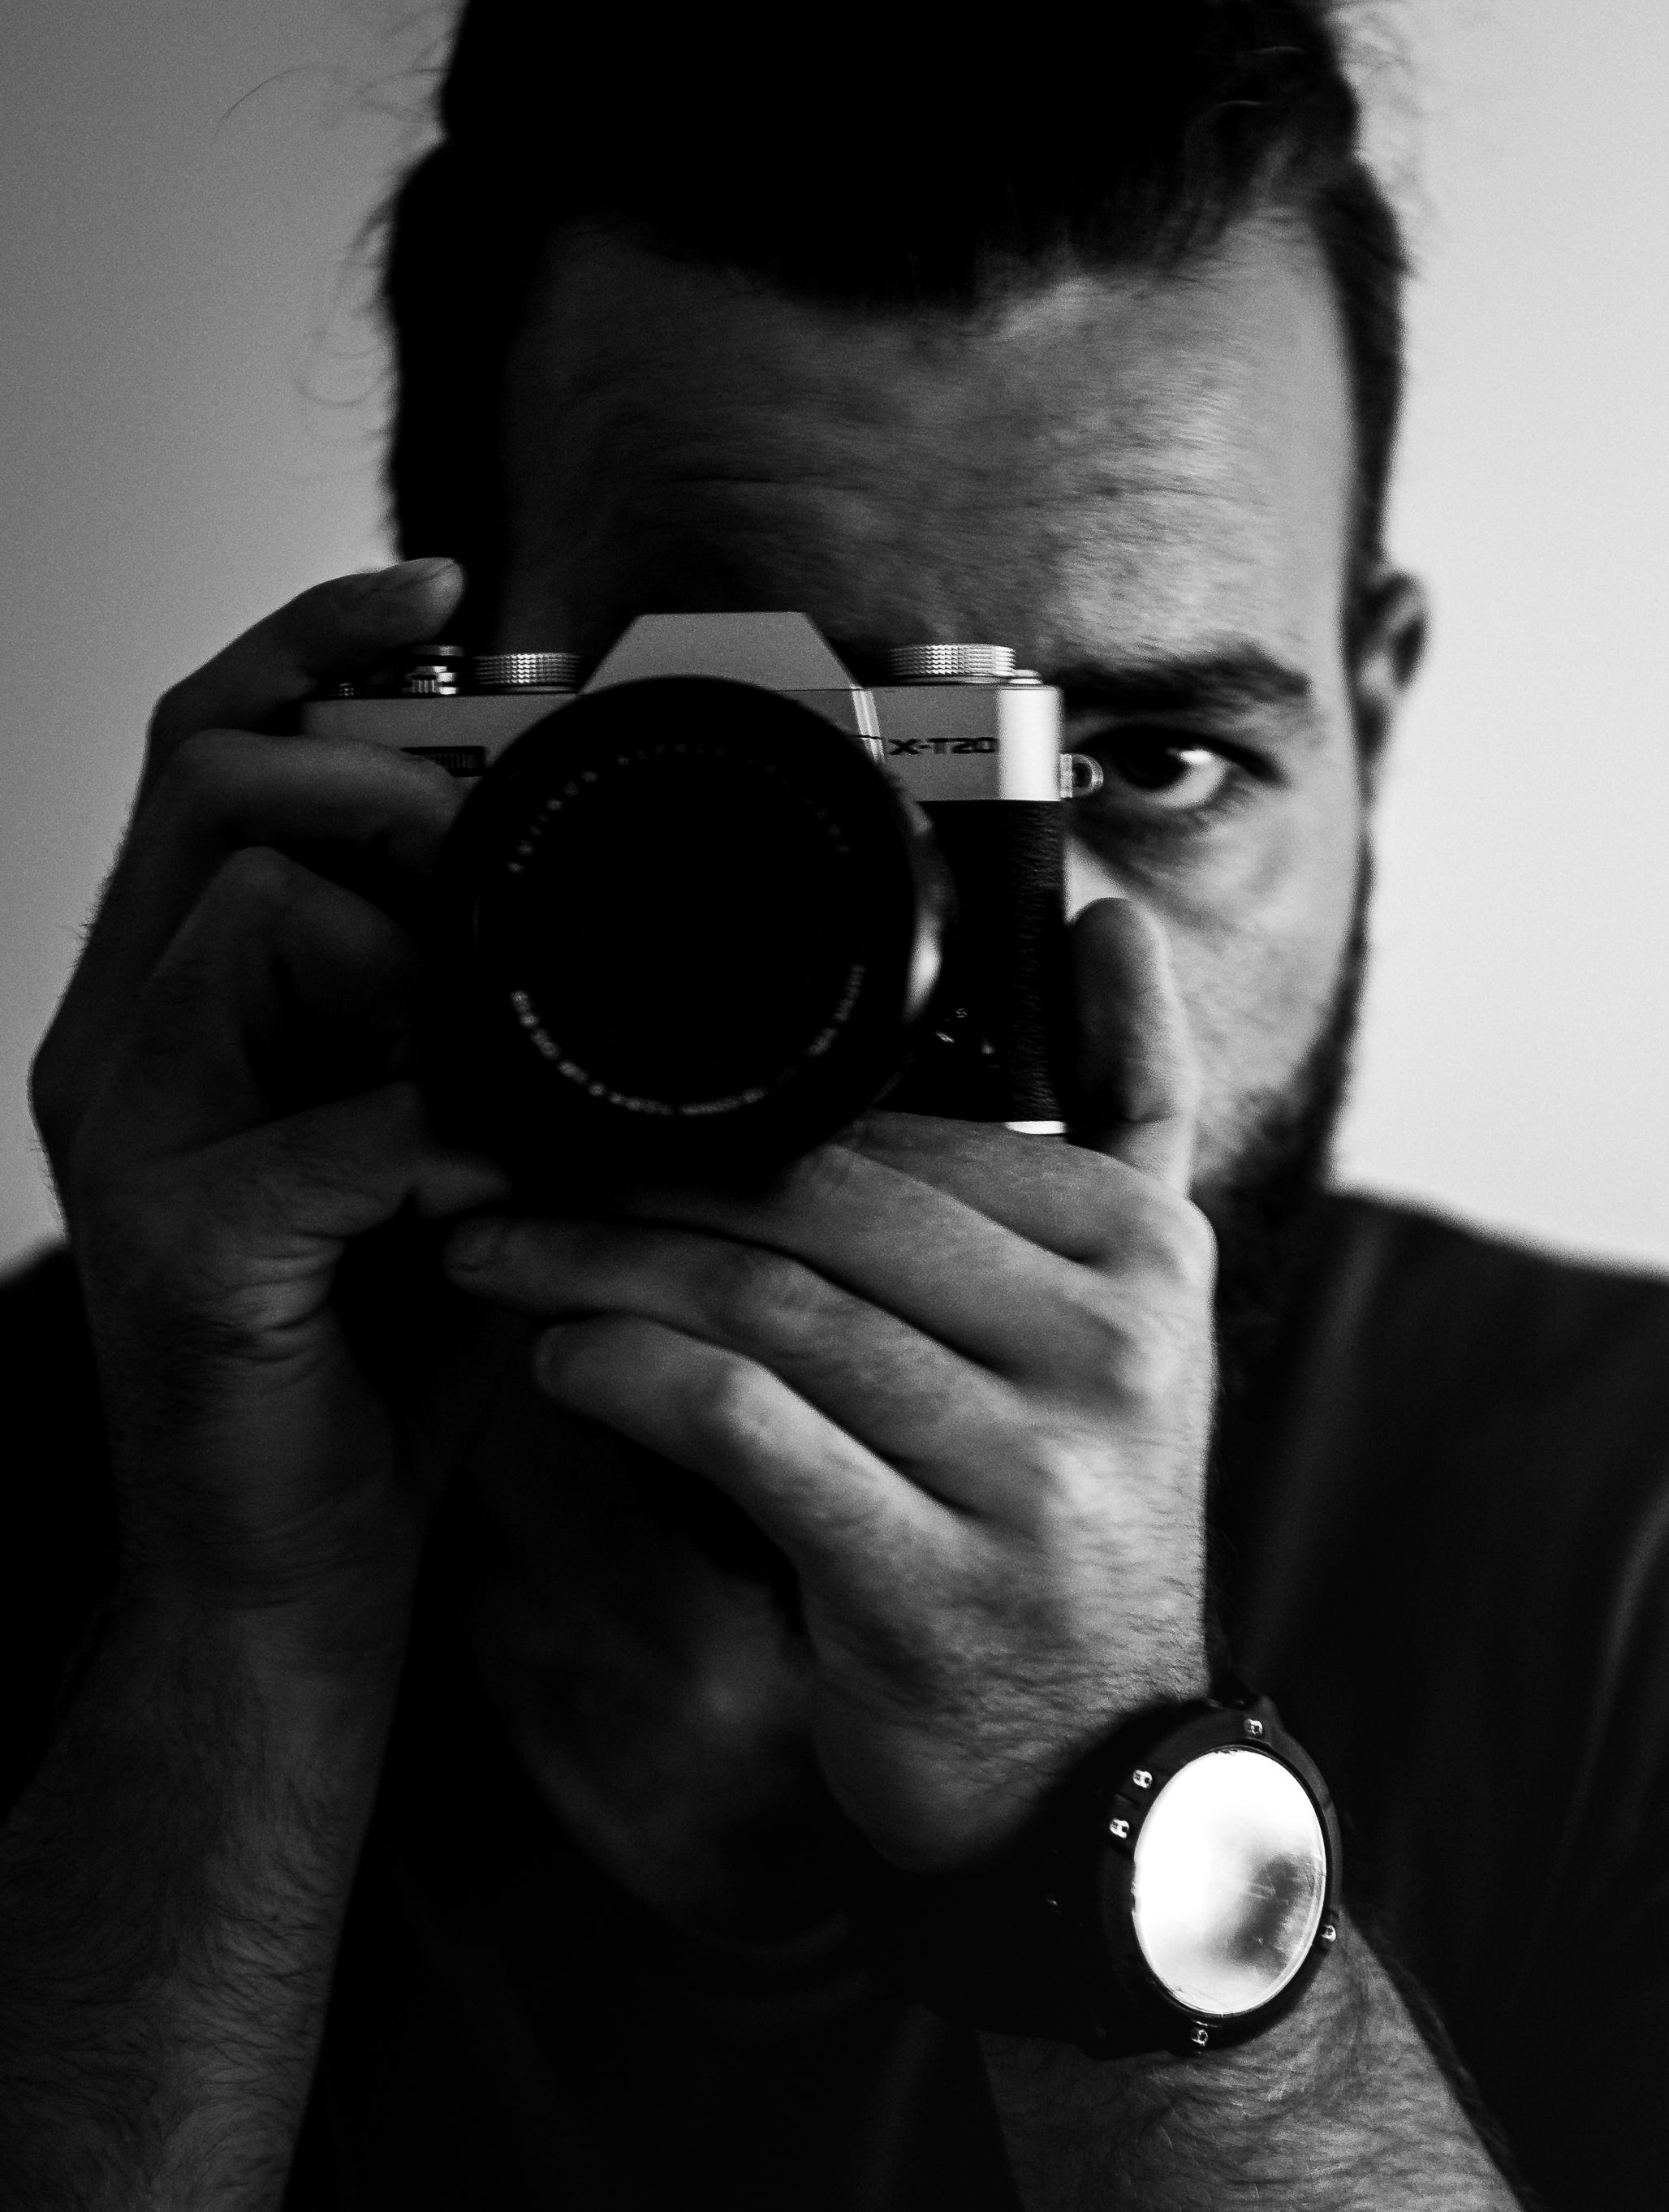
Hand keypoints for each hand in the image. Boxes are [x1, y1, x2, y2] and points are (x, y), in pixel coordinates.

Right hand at [33, 561, 507, 1672]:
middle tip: (498, 851)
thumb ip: (486, 1014)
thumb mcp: (448, 1130)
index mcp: (181, 985)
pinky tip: (505, 1174)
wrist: (299, 1554)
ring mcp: (130, 1133)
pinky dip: (441, 1132)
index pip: (210, 742)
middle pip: (215, 784)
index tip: (449, 593)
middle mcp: (123, 1031)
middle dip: (385, 785)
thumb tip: (609, 908)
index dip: (316, 640)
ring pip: (251, 921)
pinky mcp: (177, 1247)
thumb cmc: (390, 1336)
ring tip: (500, 1055)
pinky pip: (319, 1127)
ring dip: (414, 955)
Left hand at [443, 899, 1215, 1867]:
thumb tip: (1104, 919)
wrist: (1096, 1780)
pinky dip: (625, 1377)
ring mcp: (1030, 1464)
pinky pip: (739, 1425)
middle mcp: (1107, 1343)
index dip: (739, 1113)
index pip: (904, 1132)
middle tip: (498, 1162)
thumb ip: (1132, 1116)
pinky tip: (553, 1363)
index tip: (613, 1111)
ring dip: (595, 1267)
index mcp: (1144, 1249)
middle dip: (639, 1180)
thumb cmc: (1069, 1518)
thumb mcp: (1139, 1311)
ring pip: (765, 1304)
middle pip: (822, 1203)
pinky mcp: (933, 1577)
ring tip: (488, 1249)